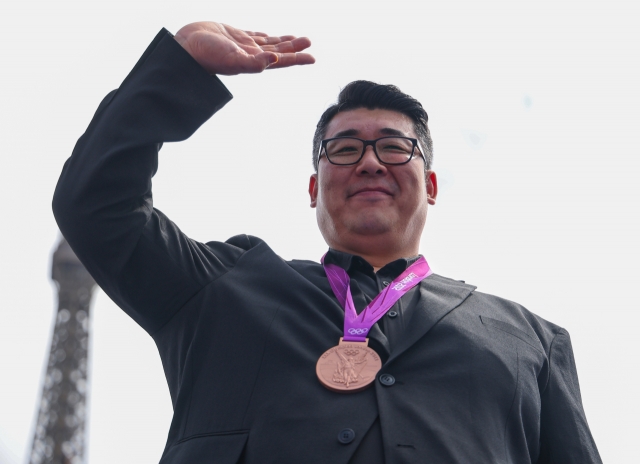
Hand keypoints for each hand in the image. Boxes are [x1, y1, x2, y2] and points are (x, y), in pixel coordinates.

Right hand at [174, 22, 314, 74]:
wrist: (184, 48)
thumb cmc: (206, 56)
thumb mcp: (232, 60)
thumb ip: (254, 63)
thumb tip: (275, 59)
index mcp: (254, 62)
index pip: (281, 61)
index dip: (297, 58)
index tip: (313, 58)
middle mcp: (250, 55)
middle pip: (278, 51)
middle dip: (294, 47)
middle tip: (309, 41)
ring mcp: (241, 45)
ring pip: (268, 43)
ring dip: (283, 41)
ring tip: (298, 38)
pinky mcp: (232, 36)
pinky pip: (254, 36)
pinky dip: (265, 36)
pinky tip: (271, 37)